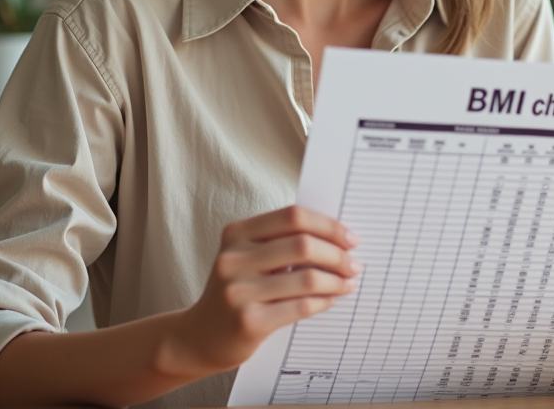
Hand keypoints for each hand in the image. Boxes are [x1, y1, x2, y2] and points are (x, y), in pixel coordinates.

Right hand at [162, 205, 361, 380]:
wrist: (199, 336)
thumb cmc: (236, 291)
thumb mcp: (247, 257)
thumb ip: (282, 242)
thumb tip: (336, 238)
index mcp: (236, 233)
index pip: (293, 216)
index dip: (327, 225)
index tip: (349, 238)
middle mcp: (234, 258)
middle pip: (303, 244)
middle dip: (337, 254)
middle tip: (354, 264)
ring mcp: (239, 291)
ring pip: (306, 278)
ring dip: (336, 281)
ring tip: (347, 283)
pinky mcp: (248, 321)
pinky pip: (300, 307)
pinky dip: (323, 301)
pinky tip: (331, 300)